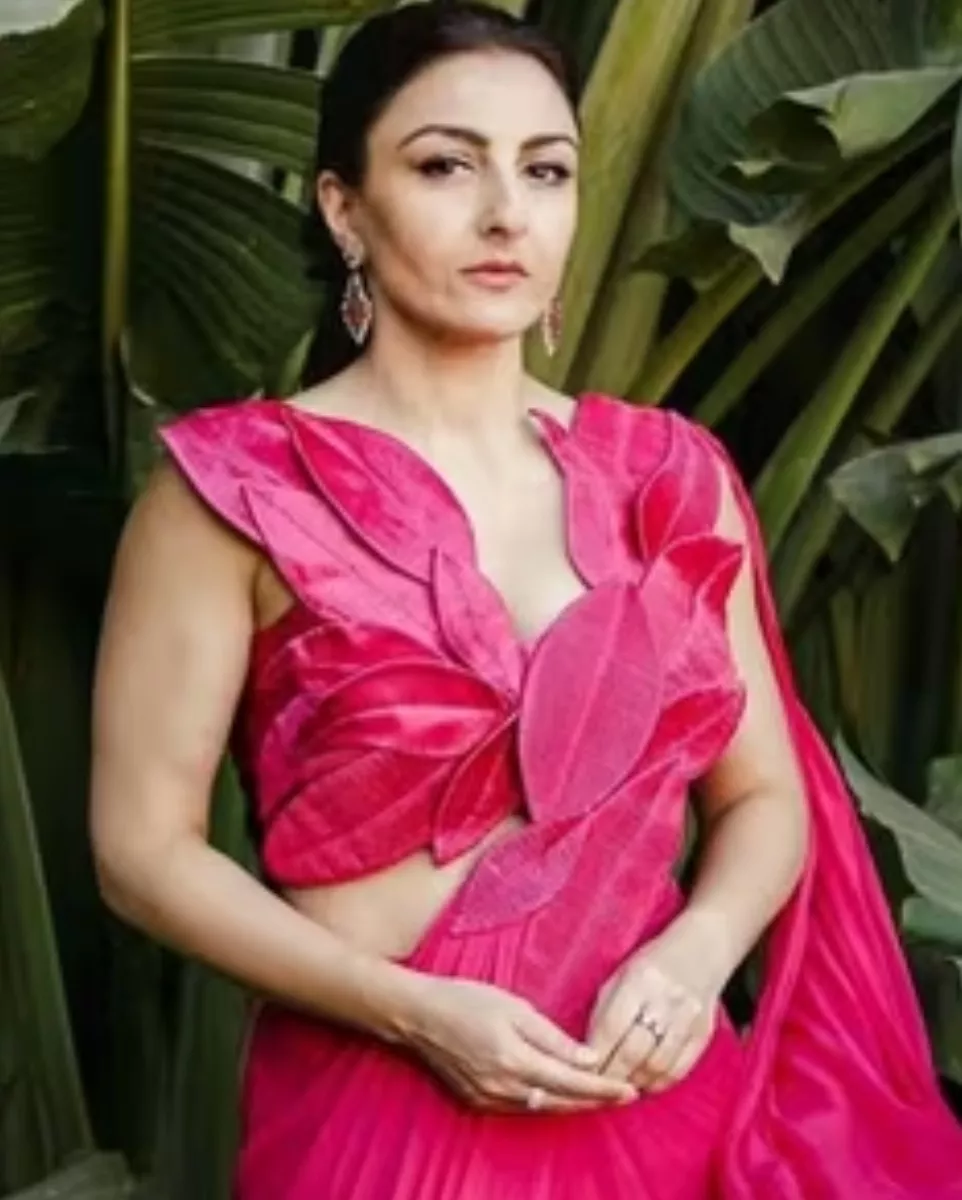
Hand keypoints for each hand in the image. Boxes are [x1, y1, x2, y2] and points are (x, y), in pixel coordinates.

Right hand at [402, 975, 637, 1113]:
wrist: (418, 1015)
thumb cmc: (466, 1000)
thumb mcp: (515, 1007)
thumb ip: (554, 1038)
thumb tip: (590, 1059)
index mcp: (516, 1061)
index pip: (572, 1083)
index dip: (604, 1089)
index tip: (630, 1090)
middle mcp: (504, 1087)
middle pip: (561, 1103)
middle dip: (594, 1101)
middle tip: (624, 1096)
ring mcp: (489, 1098)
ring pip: (542, 1109)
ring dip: (572, 1104)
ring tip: (599, 1096)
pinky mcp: (477, 1101)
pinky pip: (521, 1108)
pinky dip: (545, 1103)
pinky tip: (558, 1094)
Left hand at [586, 918, 727, 1093]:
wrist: (702, 950)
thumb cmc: (651, 964)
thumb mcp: (621, 975)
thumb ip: (604, 1011)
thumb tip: (587, 1053)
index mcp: (639, 980)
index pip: (611, 1028)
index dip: (595, 1056)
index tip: (581, 1074)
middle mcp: (666, 1000)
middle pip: (633, 1052)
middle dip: (611, 1077)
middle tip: (596, 1092)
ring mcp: (688, 1018)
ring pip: (656, 1065)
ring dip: (634, 1084)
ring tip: (618, 1091)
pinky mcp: (704, 1033)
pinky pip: (679, 1070)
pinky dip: (658, 1084)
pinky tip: (644, 1086)